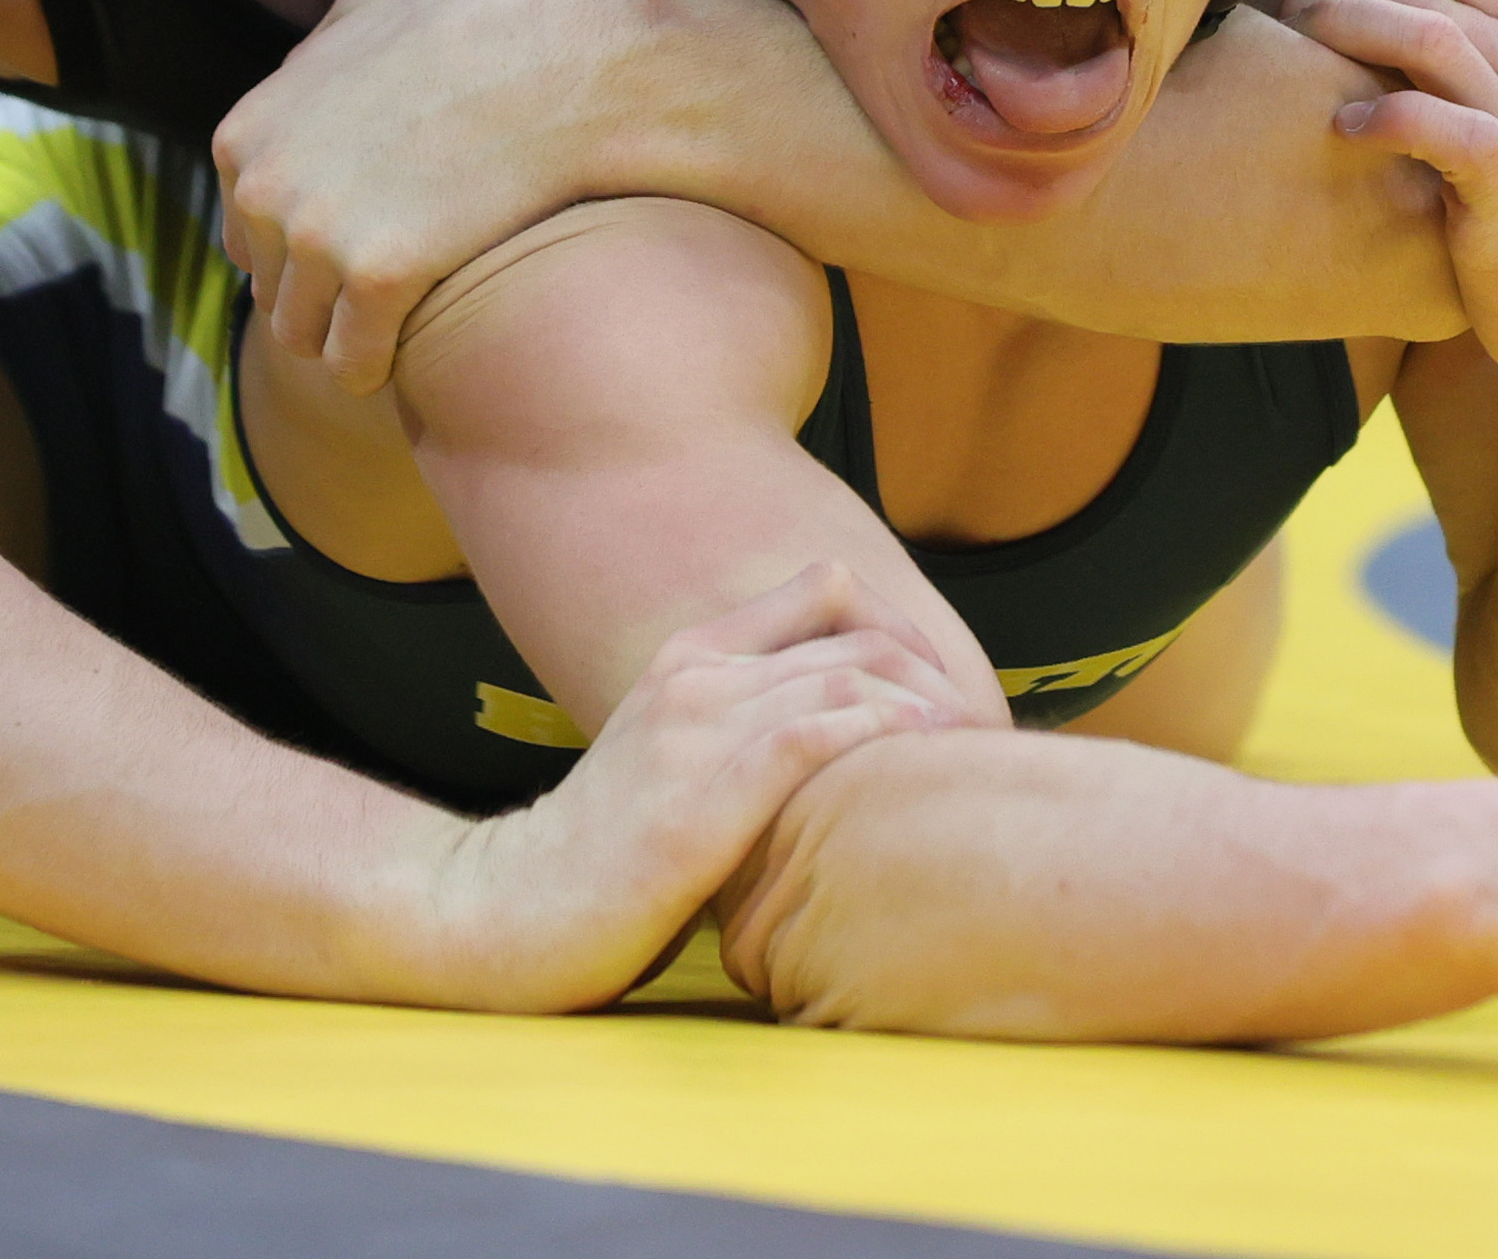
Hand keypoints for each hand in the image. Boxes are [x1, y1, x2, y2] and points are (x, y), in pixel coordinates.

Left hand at [216, 0, 635, 391]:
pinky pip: (353, 362)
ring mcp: (317, 234)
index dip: (302, 247)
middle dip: (322, 296)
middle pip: (272, 289)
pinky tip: (409, 352)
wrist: (555, 64)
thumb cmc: (477, 27)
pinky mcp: (378, 276)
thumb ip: (317, 45)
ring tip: (397, 326)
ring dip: (345, 338)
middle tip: (386, 290)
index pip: (246, 232)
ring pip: (302, 335)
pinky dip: (376, 365)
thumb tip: (304, 66)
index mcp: (247, 132)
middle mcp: (265, 185)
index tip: (356, 249)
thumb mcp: (369, 5)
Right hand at [427, 563, 980, 1011]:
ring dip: (928, 703)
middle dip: (933, 668)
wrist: (515, 908)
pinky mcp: (704, 797)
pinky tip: (926, 757)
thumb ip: (741, 730)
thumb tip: (841, 738)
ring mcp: (697, 729)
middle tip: (983, 719)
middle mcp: (695, 675)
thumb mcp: (674, 762)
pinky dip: (883, 735)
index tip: (945, 681)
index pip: (823, 589)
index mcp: (688, 657)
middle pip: (854, 632)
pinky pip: (816, 735)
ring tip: (974, 740)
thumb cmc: (606, 853)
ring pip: (848, 675)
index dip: (901, 624)